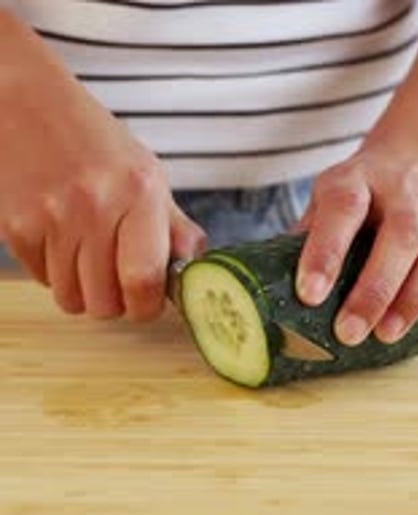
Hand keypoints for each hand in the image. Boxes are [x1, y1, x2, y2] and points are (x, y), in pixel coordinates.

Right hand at [0, 18, 205, 321]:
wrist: (20, 101)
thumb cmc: (89, 139)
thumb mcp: (144, 172)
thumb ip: (173, 225)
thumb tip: (196, 265)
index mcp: (139, 192)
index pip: (144, 281)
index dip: (145, 306)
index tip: (145, 301)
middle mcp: (96, 206)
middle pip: (106, 304)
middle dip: (113, 302)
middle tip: (113, 279)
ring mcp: (53, 218)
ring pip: (71, 300)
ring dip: (80, 290)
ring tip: (83, 253)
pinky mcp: (18, 227)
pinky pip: (41, 280)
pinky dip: (51, 271)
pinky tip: (57, 238)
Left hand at [295, 139, 417, 344]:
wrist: (416, 155)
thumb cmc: (359, 196)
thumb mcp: (324, 201)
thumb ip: (305, 239)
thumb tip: (268, 293)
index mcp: (356, 179)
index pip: (343, 209)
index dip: (326, 252)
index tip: (309, 295)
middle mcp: (404, 189)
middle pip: (402, 234)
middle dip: (376, 289)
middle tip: (349, 333)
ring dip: (417, 295)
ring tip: (387, 335)